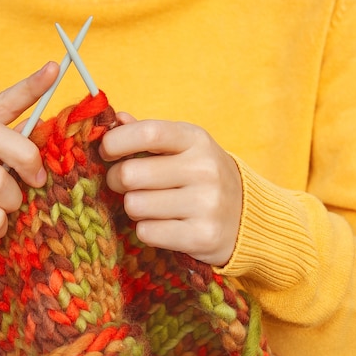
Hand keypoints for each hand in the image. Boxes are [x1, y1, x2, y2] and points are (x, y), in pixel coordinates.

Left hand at [99, 113, 242, 265]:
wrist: (248, 216)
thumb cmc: (201, 176)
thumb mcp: (183, 147)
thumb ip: (149, 134)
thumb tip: (117, 119)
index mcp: (196, 140)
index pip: (149, 132)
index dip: (117, 141)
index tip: (107, 151)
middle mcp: (205, 169)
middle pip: (131, 174)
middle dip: (117, 180)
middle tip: (126, 184)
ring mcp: (206, 205)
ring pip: (134, 205)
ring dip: (134, 207)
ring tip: (151, 205)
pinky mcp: (202, 237)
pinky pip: (146, 232)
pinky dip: (147, 230)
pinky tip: (164, 225)